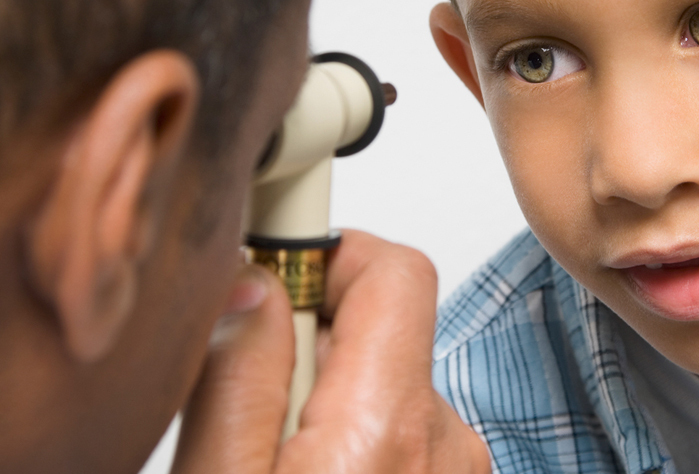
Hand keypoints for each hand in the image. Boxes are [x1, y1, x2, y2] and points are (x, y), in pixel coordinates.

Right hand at [171, 230, 489, 473]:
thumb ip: (238, 383)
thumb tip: (255, 288)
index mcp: (388, 427)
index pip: (395, 272)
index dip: (331, 255)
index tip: (278, 268)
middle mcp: (442, 441)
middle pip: (379, 329)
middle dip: (311, 346)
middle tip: (252, 407)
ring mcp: (453, 470)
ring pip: (382, 385)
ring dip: (327, 403)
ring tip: (275, 464)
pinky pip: (399, 433)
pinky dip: (353, 442)